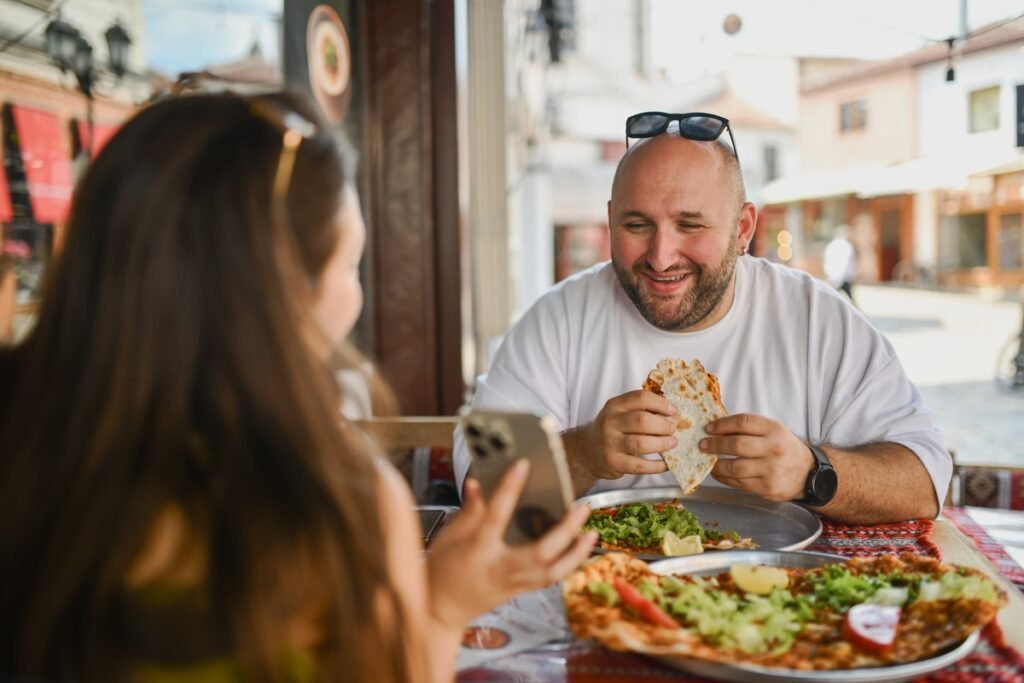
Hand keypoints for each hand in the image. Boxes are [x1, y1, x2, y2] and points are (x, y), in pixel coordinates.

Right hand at [426, 459, 597, 631]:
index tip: (522, 465)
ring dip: (576, 552)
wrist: (441, 609)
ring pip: (553, 571)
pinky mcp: (520, 591)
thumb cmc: (442, 569)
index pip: (496, 515)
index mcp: (477, 549)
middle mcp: (499, 568)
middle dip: (565, 530)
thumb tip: (477, 482)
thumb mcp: (449, 536)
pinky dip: (569, 563)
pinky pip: (551, 579)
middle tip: (581, 507)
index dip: (509, 488)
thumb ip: (468, 510)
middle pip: (540, 552)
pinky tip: (580, 548)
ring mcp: (512, 583)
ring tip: (591, 531)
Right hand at [573, 390, 677, 481]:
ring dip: (662, 444)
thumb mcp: (619, 413)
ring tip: (672, 443)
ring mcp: (610, 443)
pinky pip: (640, 465)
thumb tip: (671, 412)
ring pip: (641, 443)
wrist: (586, 451)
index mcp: (614, 406)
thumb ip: (639, 409)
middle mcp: (610, 423)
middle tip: (672, 429)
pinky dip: (656, 466)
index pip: (640, 398)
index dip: (660, 404)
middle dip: (663, 425)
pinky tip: (665, 463)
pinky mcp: (614, 462)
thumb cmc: (610, 430)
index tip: (673, 411)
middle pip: (642, 420)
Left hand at [703, 413, 814, 501]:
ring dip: (716, 465)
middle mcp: (774, 449)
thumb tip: (716, 428)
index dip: (722, 424)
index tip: (709, 428)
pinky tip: (718, 473)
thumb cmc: (784, 448)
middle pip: (737, 445)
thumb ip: (749, 428)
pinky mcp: (767, 489)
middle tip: (702, 445)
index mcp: (775, 430)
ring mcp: (771, 471)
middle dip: (715, 444)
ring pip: (735, 467)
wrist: (807, 474)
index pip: (743, 422)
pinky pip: (739, 484)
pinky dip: (724, 478)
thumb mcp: (773, 431)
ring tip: (707, 460)